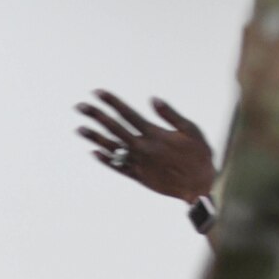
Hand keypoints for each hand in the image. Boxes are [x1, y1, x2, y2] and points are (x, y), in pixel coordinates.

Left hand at [74, 91, 215, 202]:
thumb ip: (170, 115)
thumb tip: (152, 99)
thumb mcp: (191, 130)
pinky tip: (93, 152)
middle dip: (95, 115)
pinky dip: (105, 159)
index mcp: (154, 134)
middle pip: (113, 128)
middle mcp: (142, 148)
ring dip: (94, 137)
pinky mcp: (138, 177)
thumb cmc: (199, 156)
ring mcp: (138, 163)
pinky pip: (117, 167)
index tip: (97, 92)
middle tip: (79, 106)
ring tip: (78, 128)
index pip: (127, 113)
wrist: (199, 186)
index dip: (111, 102)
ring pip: (111, 148)